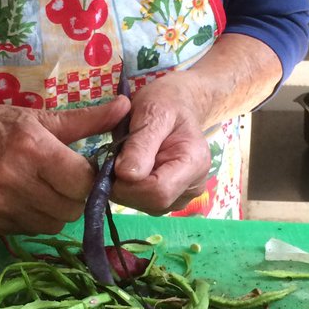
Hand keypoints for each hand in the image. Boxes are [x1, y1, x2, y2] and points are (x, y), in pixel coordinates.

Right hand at [0, 96, 131, 234]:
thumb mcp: (40, 117)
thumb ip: (86, 120)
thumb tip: (127, 108)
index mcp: (32, 149)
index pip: (82, 182)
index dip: (88, 177)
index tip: (81, 168)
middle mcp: (14, 180)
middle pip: (72, 208)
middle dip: (75, 196)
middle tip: (63, 179)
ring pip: (54, 224)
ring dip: (56, 210)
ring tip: (42, 187)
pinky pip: (31, 230)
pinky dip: (35, 218)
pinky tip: (23, 198)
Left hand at [112, 73, 211, 213]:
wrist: (177, 105)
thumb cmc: (166, 102)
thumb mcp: (153, 111)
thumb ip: (141, 143)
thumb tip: (126, 174)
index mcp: (195, 162)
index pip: (159, 191)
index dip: (130, 182)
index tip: (114, 159)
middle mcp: (192, 186)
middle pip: (152, 202)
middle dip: (125, 184)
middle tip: (116, 155)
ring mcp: (181, 196)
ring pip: (144, 206)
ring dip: (124, 186)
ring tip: (126, 157)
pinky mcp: (169, 200)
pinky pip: (142, 203)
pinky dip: (128, 188)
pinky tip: (130, 167)